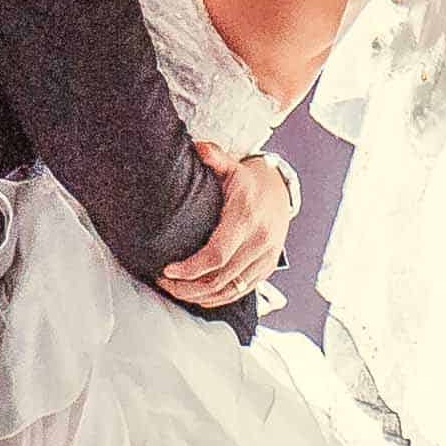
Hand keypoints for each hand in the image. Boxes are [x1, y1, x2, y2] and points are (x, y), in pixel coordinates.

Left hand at [162, 143, 297, 307]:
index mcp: (245, 219)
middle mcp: (259, 242)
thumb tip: (197, 146)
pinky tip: (198, 297)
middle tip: (164, 282)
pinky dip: (217, 299)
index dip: (190, 268)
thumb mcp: (232, 167)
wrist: (281, 192)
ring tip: (176, 291)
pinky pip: (240, 292)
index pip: (216, 255)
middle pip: (219, 278)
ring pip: (229, 290)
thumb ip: (214, 157)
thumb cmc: (248, 182)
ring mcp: (265, 258)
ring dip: (199, 296)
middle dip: (187, 286)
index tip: (167, 270)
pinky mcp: (266, 269)